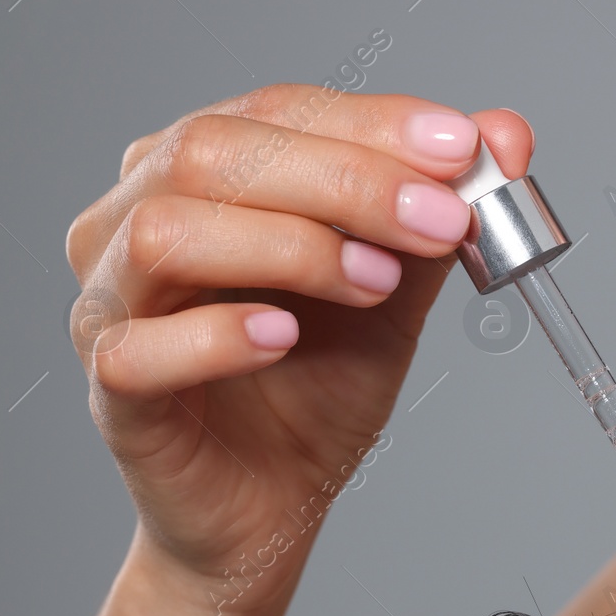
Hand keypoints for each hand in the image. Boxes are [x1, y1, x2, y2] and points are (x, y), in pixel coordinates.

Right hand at [65, 85, 532, 615]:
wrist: (275, 504)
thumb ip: (436, 217)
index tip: (460, 148)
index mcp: (204, 174)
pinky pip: (138, 348)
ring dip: (290, 246)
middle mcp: (136, 218)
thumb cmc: (316, 388)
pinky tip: (284, 336)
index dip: (371, 122)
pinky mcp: (111, 387)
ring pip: (167, 233)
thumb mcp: (396, 293)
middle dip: (346, 179)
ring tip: (376, 283)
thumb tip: (504, 135)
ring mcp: (111, 302)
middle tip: (441, 221)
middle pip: (215, 152)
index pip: (276, 111)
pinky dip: (217, 334)